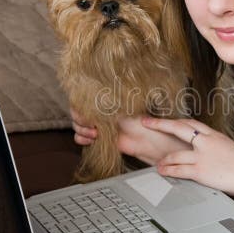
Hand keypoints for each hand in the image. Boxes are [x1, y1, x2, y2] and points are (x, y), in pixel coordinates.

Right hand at [69, 107, 188, 164]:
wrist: (154, 142)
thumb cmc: (146, 121)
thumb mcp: (129, 107)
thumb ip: (111, 100)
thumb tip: (97, 90)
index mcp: (109, 99)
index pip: (83, 97)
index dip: (80, 106)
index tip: (85, 112)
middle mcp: (103, 110)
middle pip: (78, 111)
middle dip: (81, 120)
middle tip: (93, 127)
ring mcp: (101, 123)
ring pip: (79, 124)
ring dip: (81, 130)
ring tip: (94, 134)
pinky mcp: (102, 138)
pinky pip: (84, 137)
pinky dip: (82, 138)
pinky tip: (90, 140)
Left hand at [143, 116, 233, 200]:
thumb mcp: (228, 148)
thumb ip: (214, 146)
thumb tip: (204, 149)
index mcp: (213, 135)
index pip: (190, 123)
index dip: (174, 120)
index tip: (163, 118)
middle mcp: (206, 142)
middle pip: (178, 128)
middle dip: (160, 124)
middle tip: (146, 122)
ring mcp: (203, 156)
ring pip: (175, 152)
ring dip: (163, 158)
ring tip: (156, 162)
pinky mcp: (201, 171)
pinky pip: (179, 169)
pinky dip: (168, 170)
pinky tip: (162, 171)